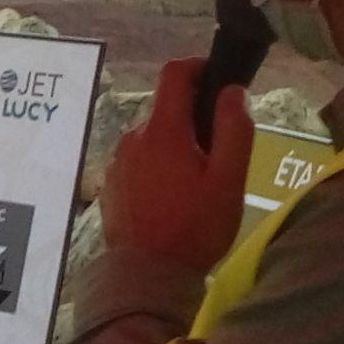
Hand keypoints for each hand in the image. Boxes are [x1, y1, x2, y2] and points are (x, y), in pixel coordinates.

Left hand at [102, 58, 256, 277]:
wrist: (146, 276)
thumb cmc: (195, 228)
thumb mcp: (228, 180)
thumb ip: (233, 130)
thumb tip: (232, 91)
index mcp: (163, 130)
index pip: (174, 73)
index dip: (198, 67)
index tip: (217, 81)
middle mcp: (133, 138)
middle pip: (166, 110)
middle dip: (192, 120)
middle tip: (218, 153)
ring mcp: (117, 161)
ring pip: (152, 139)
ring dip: (174, 147)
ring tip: (195, 183)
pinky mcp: (110, 185)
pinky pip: (138, 162)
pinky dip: (156, 168)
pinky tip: (171, 198)